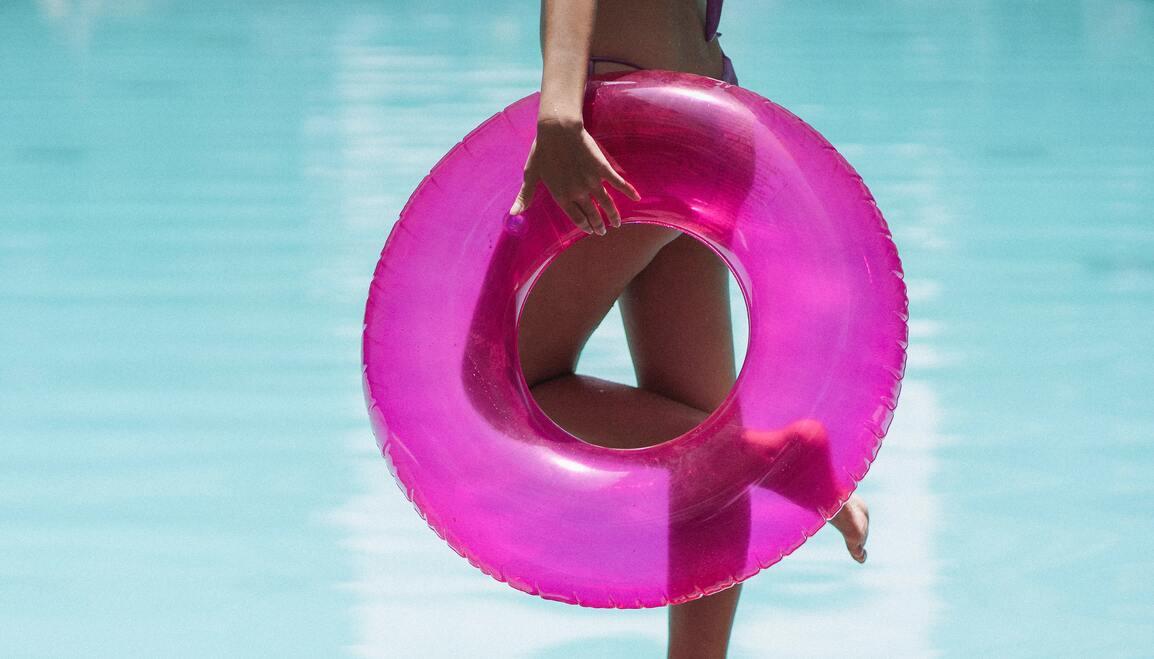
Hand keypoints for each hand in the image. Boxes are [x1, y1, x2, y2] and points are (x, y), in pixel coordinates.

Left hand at [508, 119, 640, 235]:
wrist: (558, 130)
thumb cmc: (542, 151)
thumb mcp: (531, 174)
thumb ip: (525, 196)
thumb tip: (513, 213)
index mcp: (562, 196)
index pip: (576, 218)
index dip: (585, 226)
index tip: (590, 230)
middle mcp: (579, 193)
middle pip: (592, 214)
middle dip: (599, 224)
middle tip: (604, 230)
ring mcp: (592, 182)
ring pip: (606, 203)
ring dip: (613, 215)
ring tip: (617, 223)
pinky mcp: (602, 169)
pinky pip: (618, 183)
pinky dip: (628, 191)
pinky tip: (636, 198)